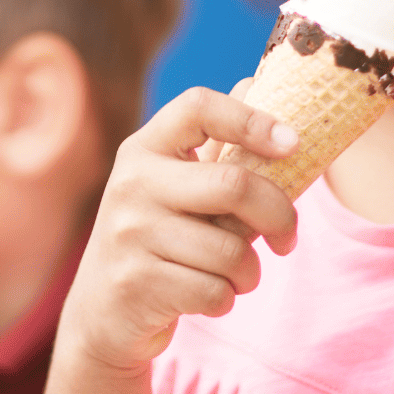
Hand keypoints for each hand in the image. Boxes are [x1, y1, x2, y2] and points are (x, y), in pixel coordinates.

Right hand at [59, 84, 299, 373]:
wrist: (102, 310)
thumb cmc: (158, 239)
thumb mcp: (175, 187)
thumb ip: (215, 147)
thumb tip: (257, 82)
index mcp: (144, 148)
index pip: (197, 107)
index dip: (251, 118)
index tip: (292, 144)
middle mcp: (132, 182)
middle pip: (234, 184)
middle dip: (279, 215)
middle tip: (286, 236)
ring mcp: (130, 233)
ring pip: (231, 250)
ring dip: (249, 271)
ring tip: (234, 274)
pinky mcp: (137, 282)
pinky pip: (215, 291)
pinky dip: (226, 298)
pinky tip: (207, 294)